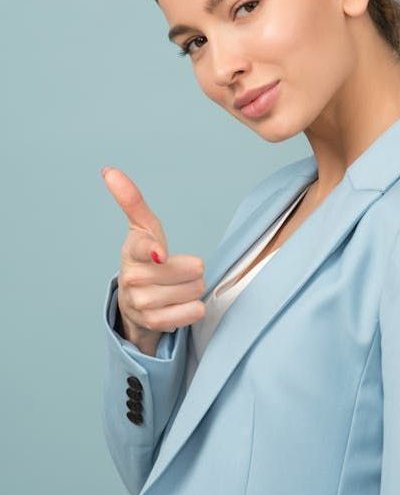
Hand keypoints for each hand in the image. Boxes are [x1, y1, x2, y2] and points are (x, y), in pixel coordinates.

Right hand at [101, 167, 205, 354]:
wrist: (134, 302)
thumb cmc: (145, 258)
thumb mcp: (143, 227)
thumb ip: (132, 200)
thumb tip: (109, 171)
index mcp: (131, 251)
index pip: (143, 248)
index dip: (154, 251)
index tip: (160, 254)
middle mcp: (132, 278)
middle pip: (190, 270)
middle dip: (192, 269)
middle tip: (178, 271)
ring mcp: (142, 303)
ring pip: (195, 289)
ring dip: (194, 288)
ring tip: (178, 287)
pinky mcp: (154, 323)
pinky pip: (193, 312)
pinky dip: (194, 308)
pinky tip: (181, 304)